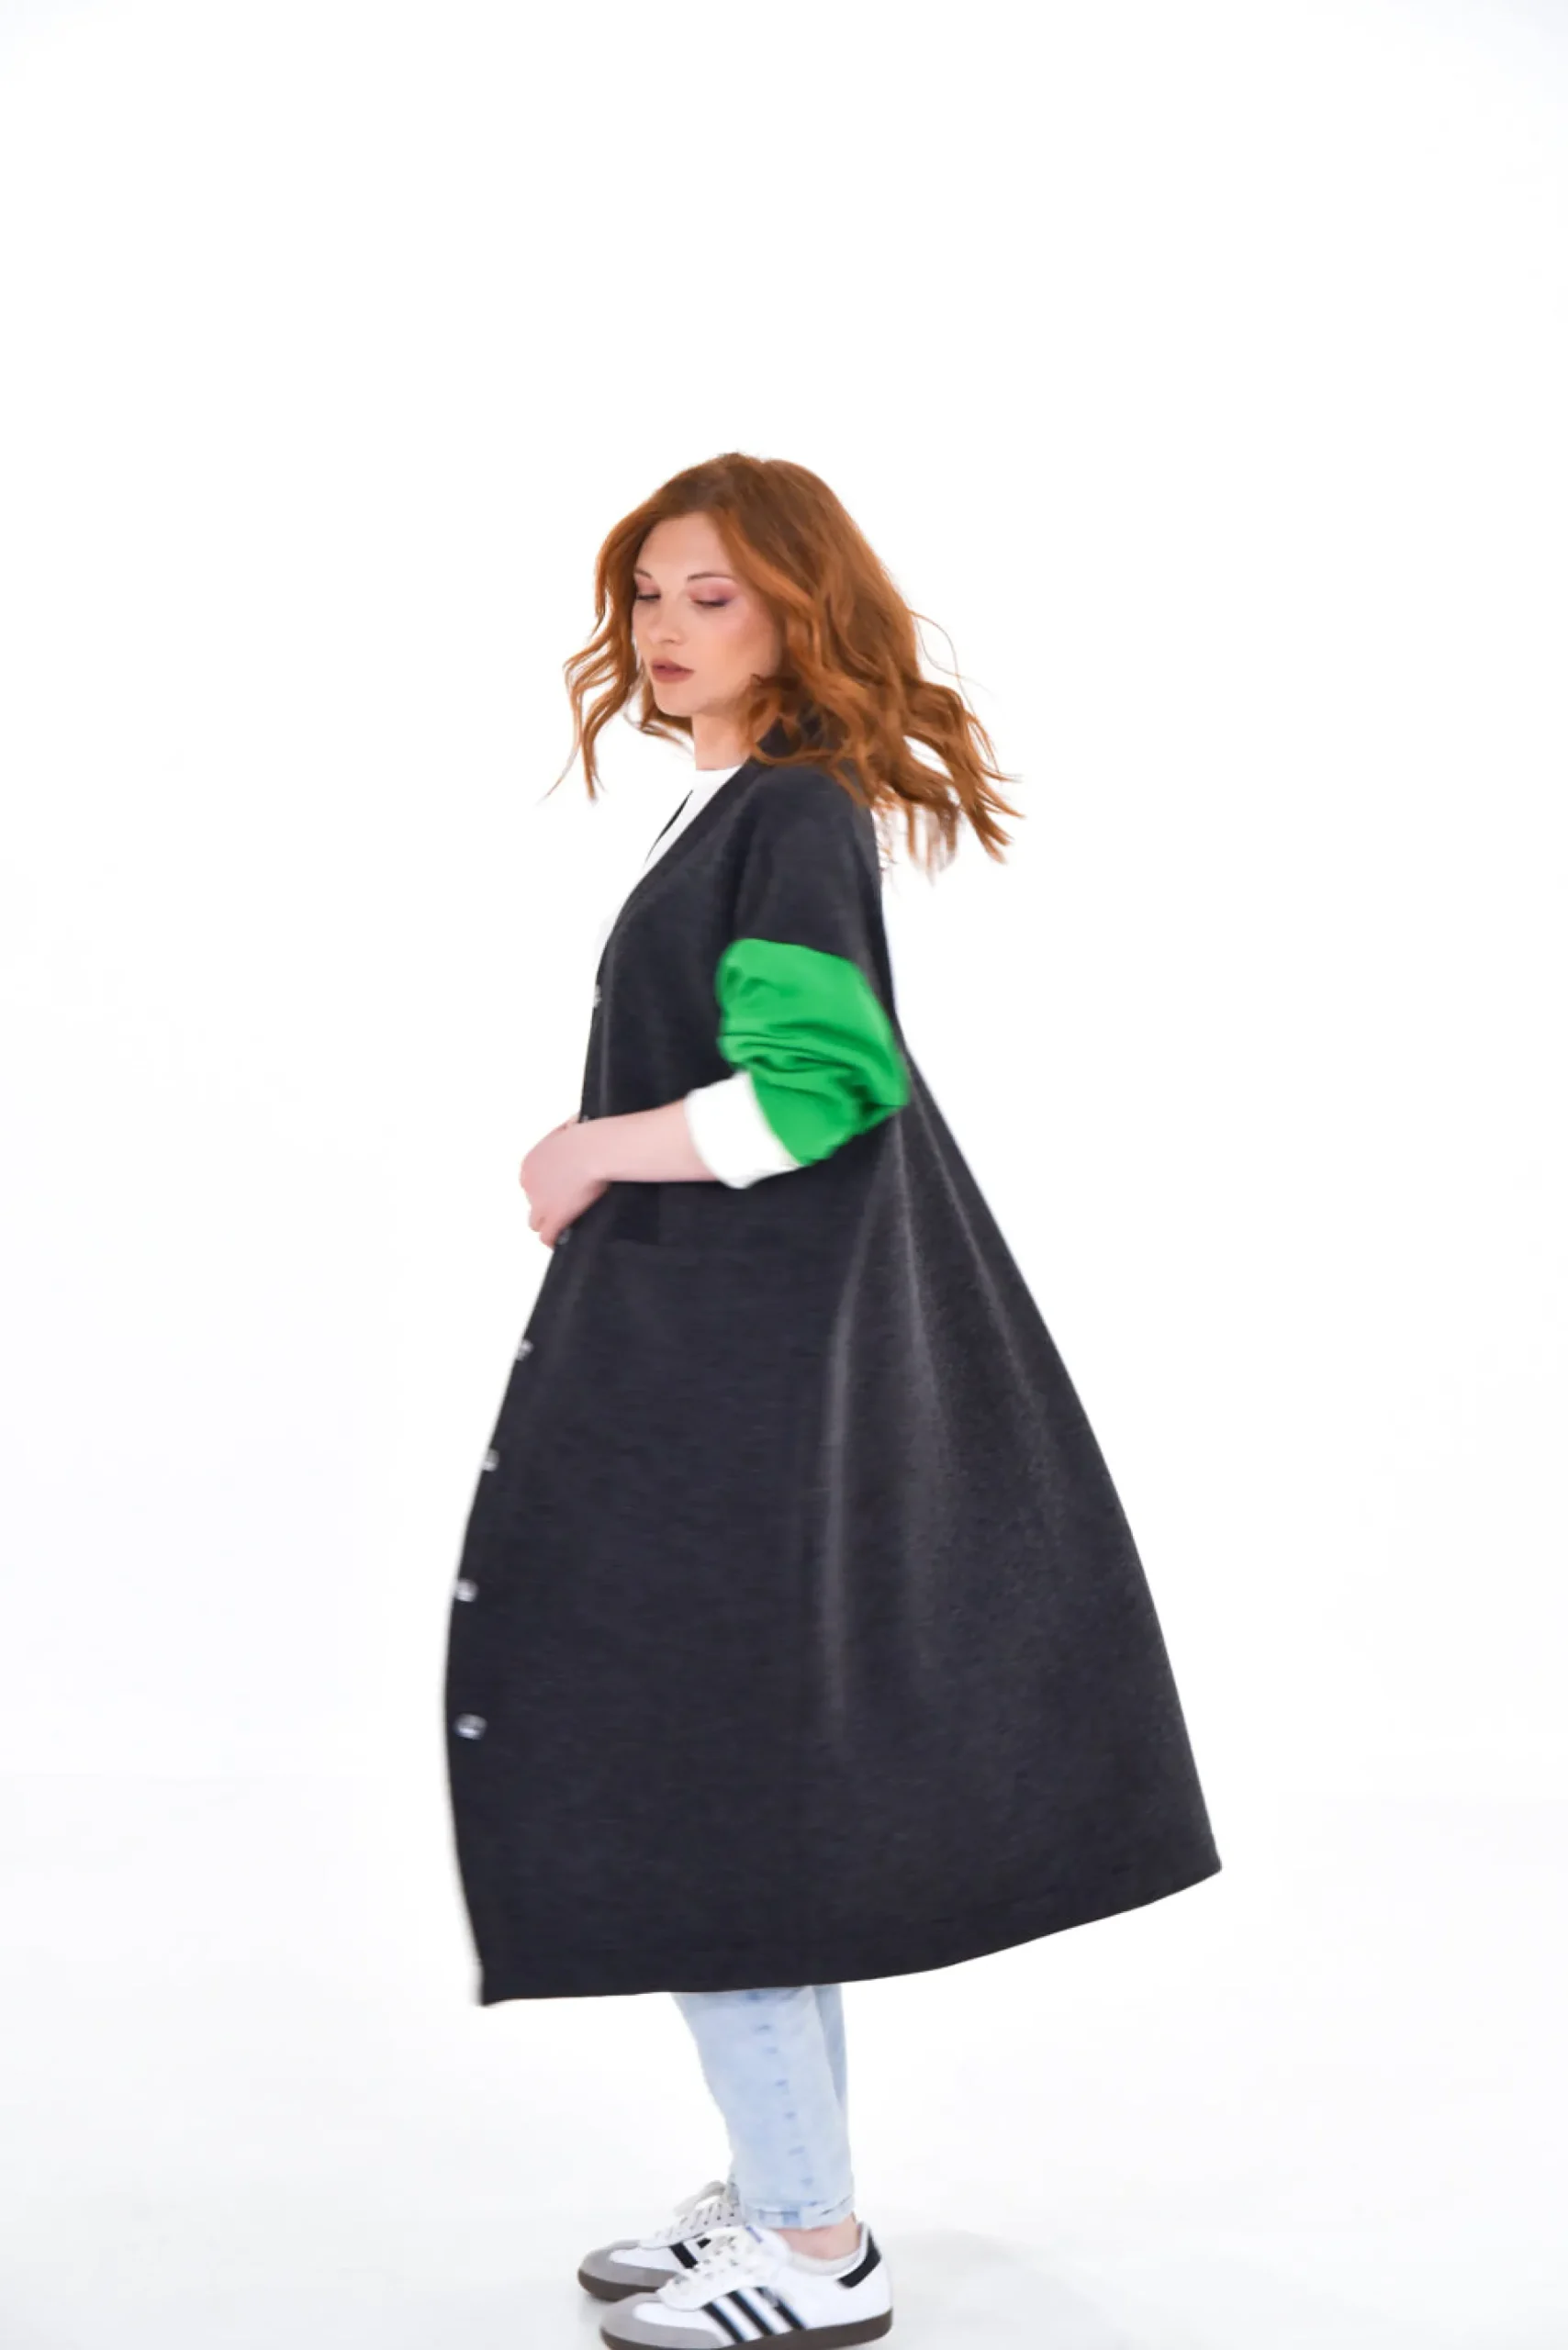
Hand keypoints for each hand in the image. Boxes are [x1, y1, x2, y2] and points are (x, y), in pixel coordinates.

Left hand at [519, 1115, 609, 1247]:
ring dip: (549, 1223)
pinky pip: (548, 1237)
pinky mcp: (554, 1218)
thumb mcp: (572, 1125)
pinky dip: (555, 1239)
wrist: (594, 1149)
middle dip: (547, 1205)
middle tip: (568, 1205)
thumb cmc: (588, 1135)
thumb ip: (568, 1133)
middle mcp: (529, 1184)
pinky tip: (563, 1240)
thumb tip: (575, 1127)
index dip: (548, 1188)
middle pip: (533, 1203)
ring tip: (566, 1225)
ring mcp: (539, 1204)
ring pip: (537, 1222)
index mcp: (530, 1163)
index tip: (562, 1189)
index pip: (533, 1183)